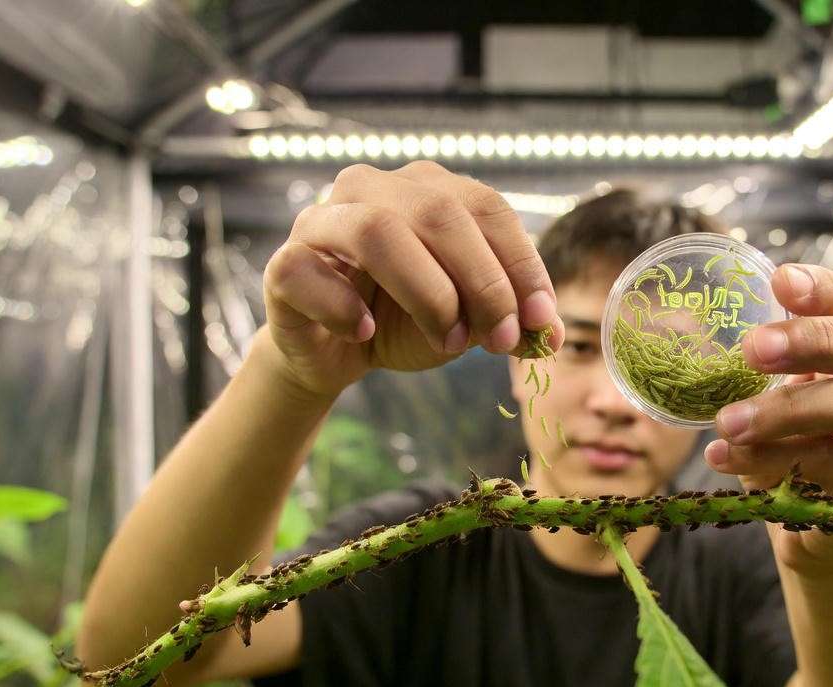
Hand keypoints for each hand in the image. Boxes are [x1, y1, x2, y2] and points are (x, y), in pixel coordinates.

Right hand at [262, 161, 564, 398]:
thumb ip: (508, 319)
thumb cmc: (406, 320)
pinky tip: (363, 331)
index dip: (521, 264)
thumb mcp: (469, 320)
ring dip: (426, 293)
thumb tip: (547, 333)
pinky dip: (344, 306)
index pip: (487, 208)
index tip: (542, 319)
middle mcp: (376, 189)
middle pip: (438, 212)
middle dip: (481, 282)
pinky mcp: (285, 263)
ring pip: (377, 232)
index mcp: (429, 189)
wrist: (337, 352)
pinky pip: (309, 271)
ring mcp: (324, 221)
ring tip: (448, 341)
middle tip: (500, 339)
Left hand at [703, 264, 832, 578]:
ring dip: (789, 408)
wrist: (802, 529)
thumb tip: (700, 331)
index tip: (779, 280)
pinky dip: (775, 460)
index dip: (824, 288)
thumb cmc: (787, 449)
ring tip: (727, 421)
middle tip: (751, 348)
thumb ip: (756, 369)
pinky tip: (726, 459)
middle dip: (815, 339)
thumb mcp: (769, 400)